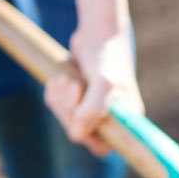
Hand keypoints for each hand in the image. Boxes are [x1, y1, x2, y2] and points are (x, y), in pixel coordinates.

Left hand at [44, 30, 143, 156]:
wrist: (97, 30)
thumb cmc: (106, 54)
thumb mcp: (104, 81)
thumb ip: (93, 110)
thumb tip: (77, 135)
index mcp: (125, 119)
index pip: (102, 147)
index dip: (87, 137)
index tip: (81, 116)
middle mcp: (109, 117)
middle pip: (78, 133)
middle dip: (70, 111)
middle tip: (75, 86)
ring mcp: (91, 108)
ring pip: (65, 121)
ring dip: (61, 100)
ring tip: (69, 79)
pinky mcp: (75, 98)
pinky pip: (56, 108)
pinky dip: (54, 94)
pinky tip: (61, 79)